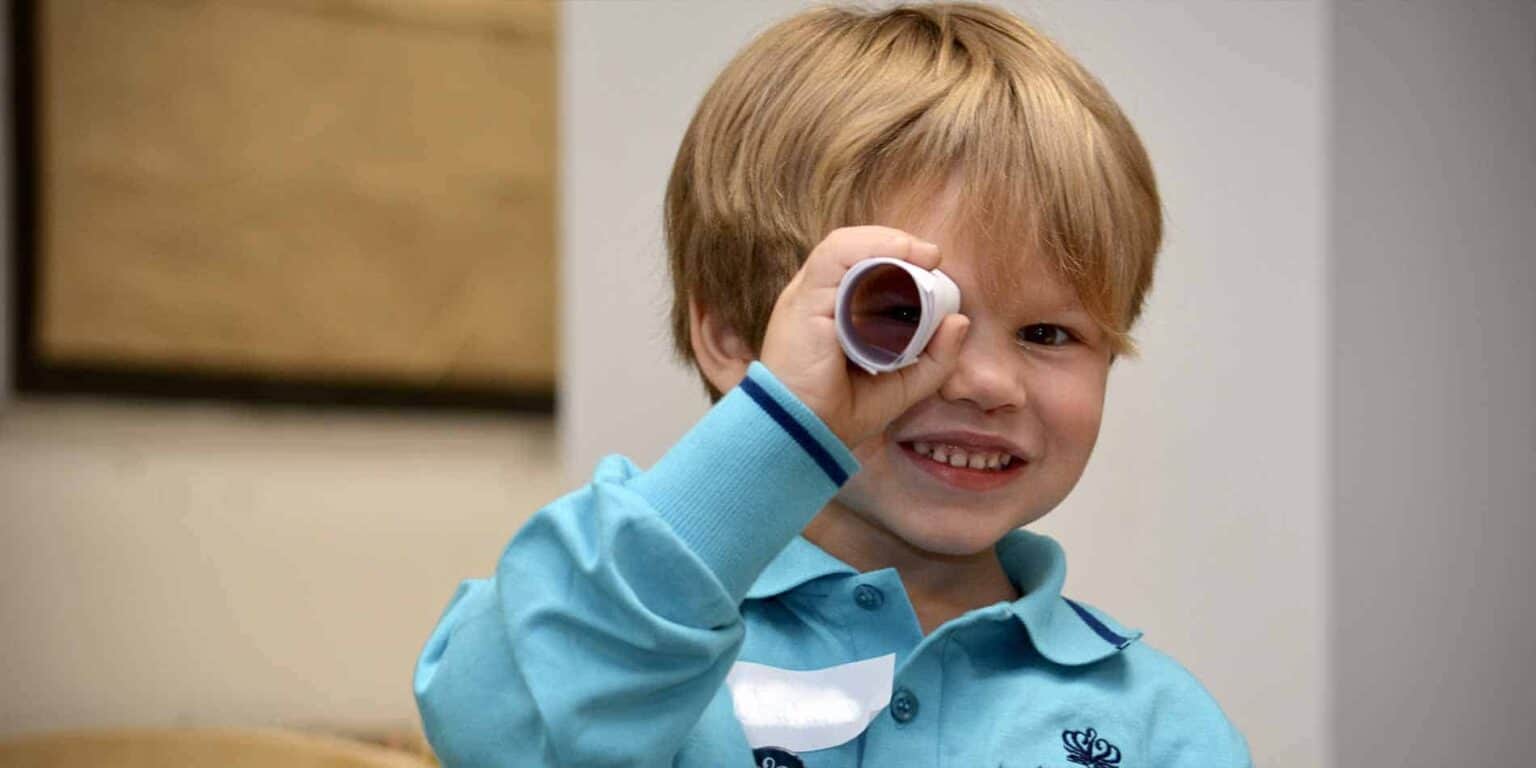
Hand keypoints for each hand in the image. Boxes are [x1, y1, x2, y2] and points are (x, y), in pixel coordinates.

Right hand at [758, 226, 970, 446]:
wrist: (807, 435)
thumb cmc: (842, 412)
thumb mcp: (902, 383)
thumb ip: (934, 356)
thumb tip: (959, 320)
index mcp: (832, 311)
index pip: (862, 266)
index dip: (897, 259)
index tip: (933, 268)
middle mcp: (817, 298)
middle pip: (856, 250)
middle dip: (898, 246)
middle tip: (932, 258)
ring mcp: (807, 296)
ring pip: (846, 245)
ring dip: (889, 242)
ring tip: (924, 255)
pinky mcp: (803, 300)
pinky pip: (835, 257)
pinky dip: (870, 247)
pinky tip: (902, 254)